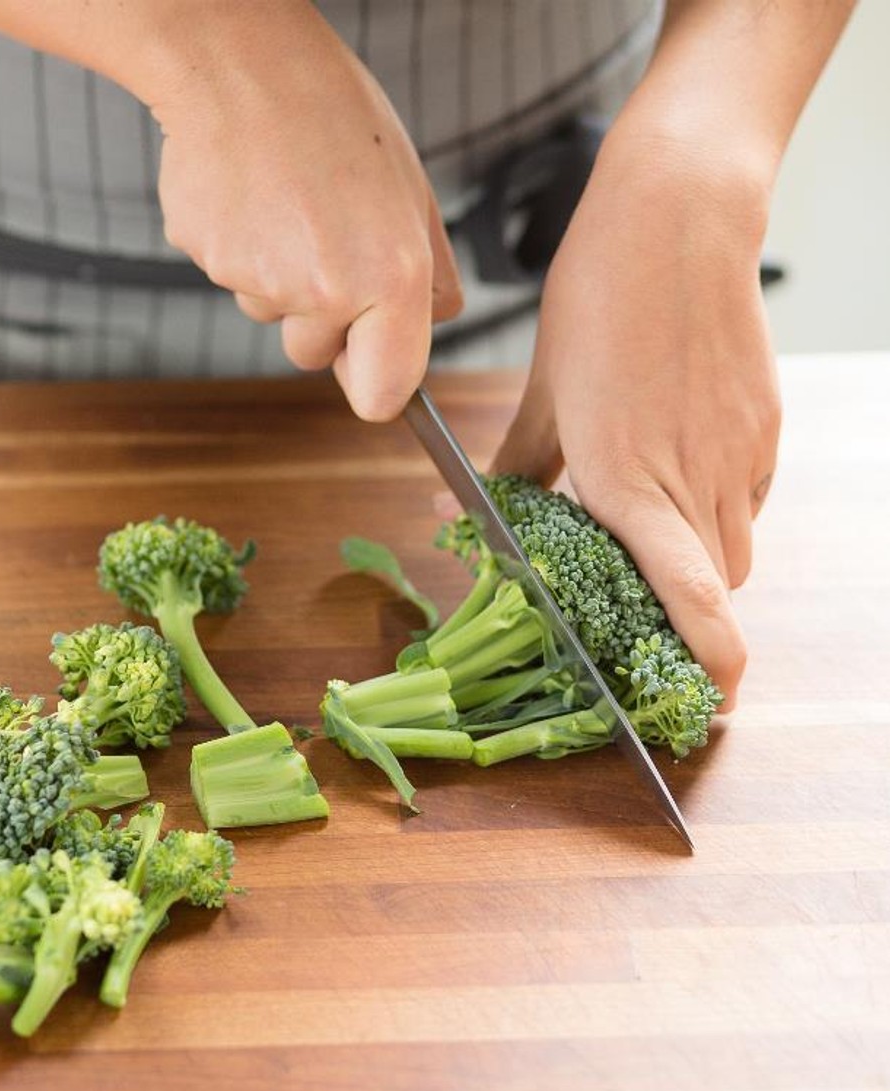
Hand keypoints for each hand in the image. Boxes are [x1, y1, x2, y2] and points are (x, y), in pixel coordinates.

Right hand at [145, 3, 461, 419]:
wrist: (243, 66)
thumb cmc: (334, 117)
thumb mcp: (412, 190)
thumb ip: (430, 273)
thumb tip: (435, 323)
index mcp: (389, 277)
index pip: (382, 396)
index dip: (375, 383)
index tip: (368, 360)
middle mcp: (325, 290)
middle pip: (315, 357)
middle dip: (319, 318)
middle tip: (323, 237)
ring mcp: (259, 281)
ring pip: (271, 315)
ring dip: (278, 277)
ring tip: (286, 202)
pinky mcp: (209, 262)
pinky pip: (231, 279)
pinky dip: (240, 248)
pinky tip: (251, 196)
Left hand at [492, 133, 780, 705]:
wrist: (678, 222)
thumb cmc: (597, 300)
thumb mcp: (543, 391)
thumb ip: (526, 463)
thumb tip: (496, 506)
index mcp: (628, 479)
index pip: (692, 594)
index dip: (712, 656)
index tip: (716, 697)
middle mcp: (695, 477)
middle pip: (715, 587)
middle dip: (683, 611)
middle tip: (641, 604)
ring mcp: (741, 452)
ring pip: (735, 547)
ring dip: (699, 560)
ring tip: (652, 522)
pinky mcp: (765, 427)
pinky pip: (748, 497)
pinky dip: (715, 508)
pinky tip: (676, 466)